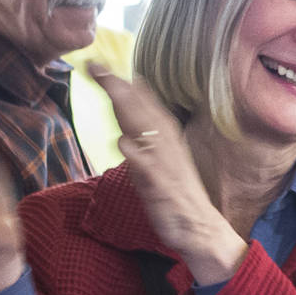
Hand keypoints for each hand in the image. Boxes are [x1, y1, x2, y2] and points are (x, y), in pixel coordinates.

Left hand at [87, 63, 244, 284]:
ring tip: (109, 89)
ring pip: (145, 131)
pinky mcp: (163, 187)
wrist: (200, 228)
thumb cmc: (176, 195)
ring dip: (127, 109)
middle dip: (119, 88)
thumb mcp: (158, 163)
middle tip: (95, 67)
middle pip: (141, 111)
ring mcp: (165, 165)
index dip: (123, 85)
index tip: (100, 66)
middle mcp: (167, 145)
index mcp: (167, 138)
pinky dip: (137, 155)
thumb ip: (144, 144)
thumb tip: (126, 127)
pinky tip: (123, 142)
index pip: (144, 105)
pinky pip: (148, 169)